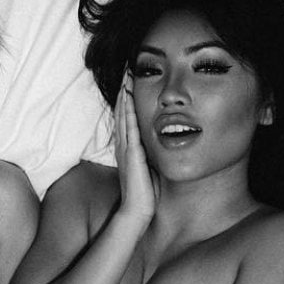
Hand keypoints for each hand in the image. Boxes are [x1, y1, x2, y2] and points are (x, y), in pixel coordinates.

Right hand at [115, 69, 157, 222]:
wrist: (137, 213)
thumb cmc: (146, 194)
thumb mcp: (150, 168)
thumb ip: (151, 155)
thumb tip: (163, 143)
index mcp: (127, 149)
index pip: (125, 119)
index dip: (126, 100)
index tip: (130, 82)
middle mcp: (123, 146)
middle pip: (120, 113)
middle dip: (123, 91)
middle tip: (125, 71)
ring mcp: (125, 149)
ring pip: (122, 117)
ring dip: (123, 97)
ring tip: (125, 77)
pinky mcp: (132, 154)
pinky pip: (129, 128)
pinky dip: (127, 112)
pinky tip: (128, 99)